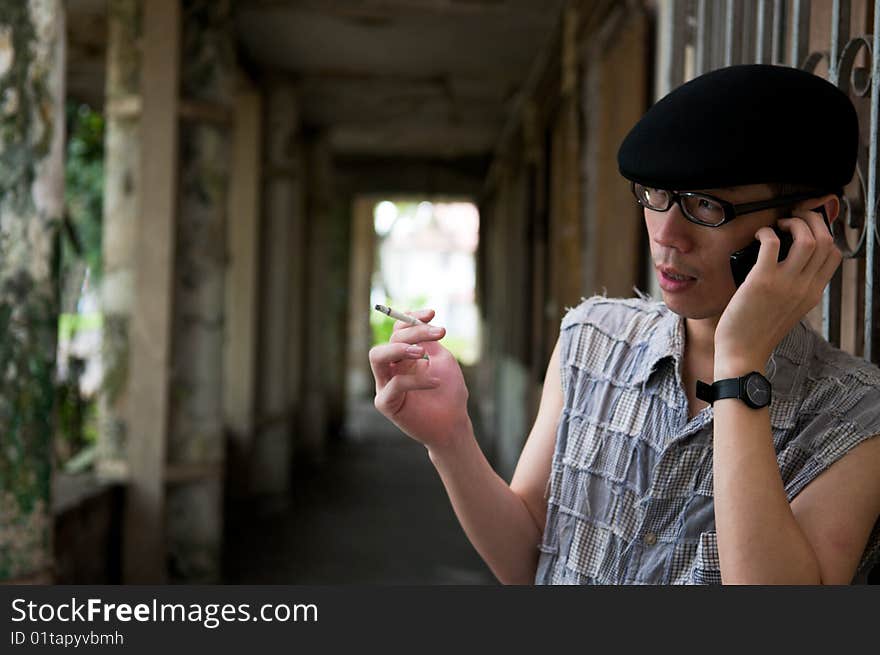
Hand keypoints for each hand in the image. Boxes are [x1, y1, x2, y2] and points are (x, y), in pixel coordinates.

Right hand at [369, 308, 470, 449]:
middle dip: (412, 332)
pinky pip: (395, 384)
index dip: (411, 318)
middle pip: (389, 339)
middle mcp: (391, 368)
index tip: (432, 313)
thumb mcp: (442, 360)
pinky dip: (417, 380)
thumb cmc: (449, 393)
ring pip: (377, 357)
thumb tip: (419, 320)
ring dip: (399, 349)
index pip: (398, 330)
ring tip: (422, 352)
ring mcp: (385, 385)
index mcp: (403, 356)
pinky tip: (436, 382)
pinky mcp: (386, 403)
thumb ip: (429, 342)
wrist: (454, 423)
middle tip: (438, 333)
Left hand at [714, 205, 842, 370]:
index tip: (806, 229)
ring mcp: (785, 284)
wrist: (742, 354)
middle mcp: (804, 287)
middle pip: (825, 241)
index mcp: (812, 293)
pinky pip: (772, 244)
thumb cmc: (757, 332)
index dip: (823, 234)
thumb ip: (794, 288)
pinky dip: (766, 233)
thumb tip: (786, 263)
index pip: (834, 255)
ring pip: (807, 239)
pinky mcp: (761, 281)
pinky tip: (758, 236)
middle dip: (812, 220)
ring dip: (793, 223)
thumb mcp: (788, 310)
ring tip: (779, 225)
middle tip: (793, 219)